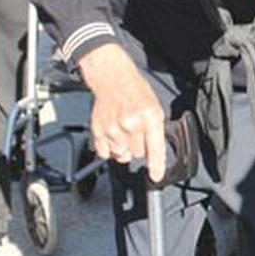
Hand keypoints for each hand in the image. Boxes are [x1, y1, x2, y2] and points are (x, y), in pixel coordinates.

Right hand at [78, 43, 166, 181]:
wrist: (113, 79)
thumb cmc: (135, 92)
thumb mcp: (155, 108)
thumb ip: (156, 131)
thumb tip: (155, 154)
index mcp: (149, 116)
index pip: (154, 147)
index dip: (156, 165)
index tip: (155, 176)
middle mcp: (131, 123)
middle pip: (138, 154)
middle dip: (139, 147)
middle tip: (136, 133)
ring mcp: (113, 128)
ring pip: (122, 155)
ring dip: (124, 148)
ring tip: (124, 132)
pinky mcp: (98, 131)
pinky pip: (105, 153)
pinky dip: (109, 148)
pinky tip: (113, 134)